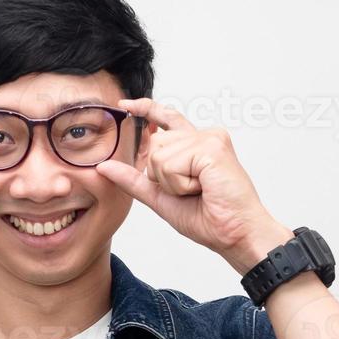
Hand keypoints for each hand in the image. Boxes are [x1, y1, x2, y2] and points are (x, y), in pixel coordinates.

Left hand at [95, 97, 295, 275]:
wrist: (236, 234)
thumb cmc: (210, 219)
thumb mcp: (161, 198)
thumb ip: (134, 180)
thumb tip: (103, 166)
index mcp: (196, 145)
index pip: (167, 118)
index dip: (146, 109)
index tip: (125, 104)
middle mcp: (205, 136)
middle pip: (155, 145)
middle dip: (162, 176)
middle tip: (193, 191)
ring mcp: (210, 139)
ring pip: (159, 155)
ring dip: (172, 183)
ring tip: (200, 190)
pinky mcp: (211, 147)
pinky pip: (171, 164)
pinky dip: (180, 184)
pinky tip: (203, 188)